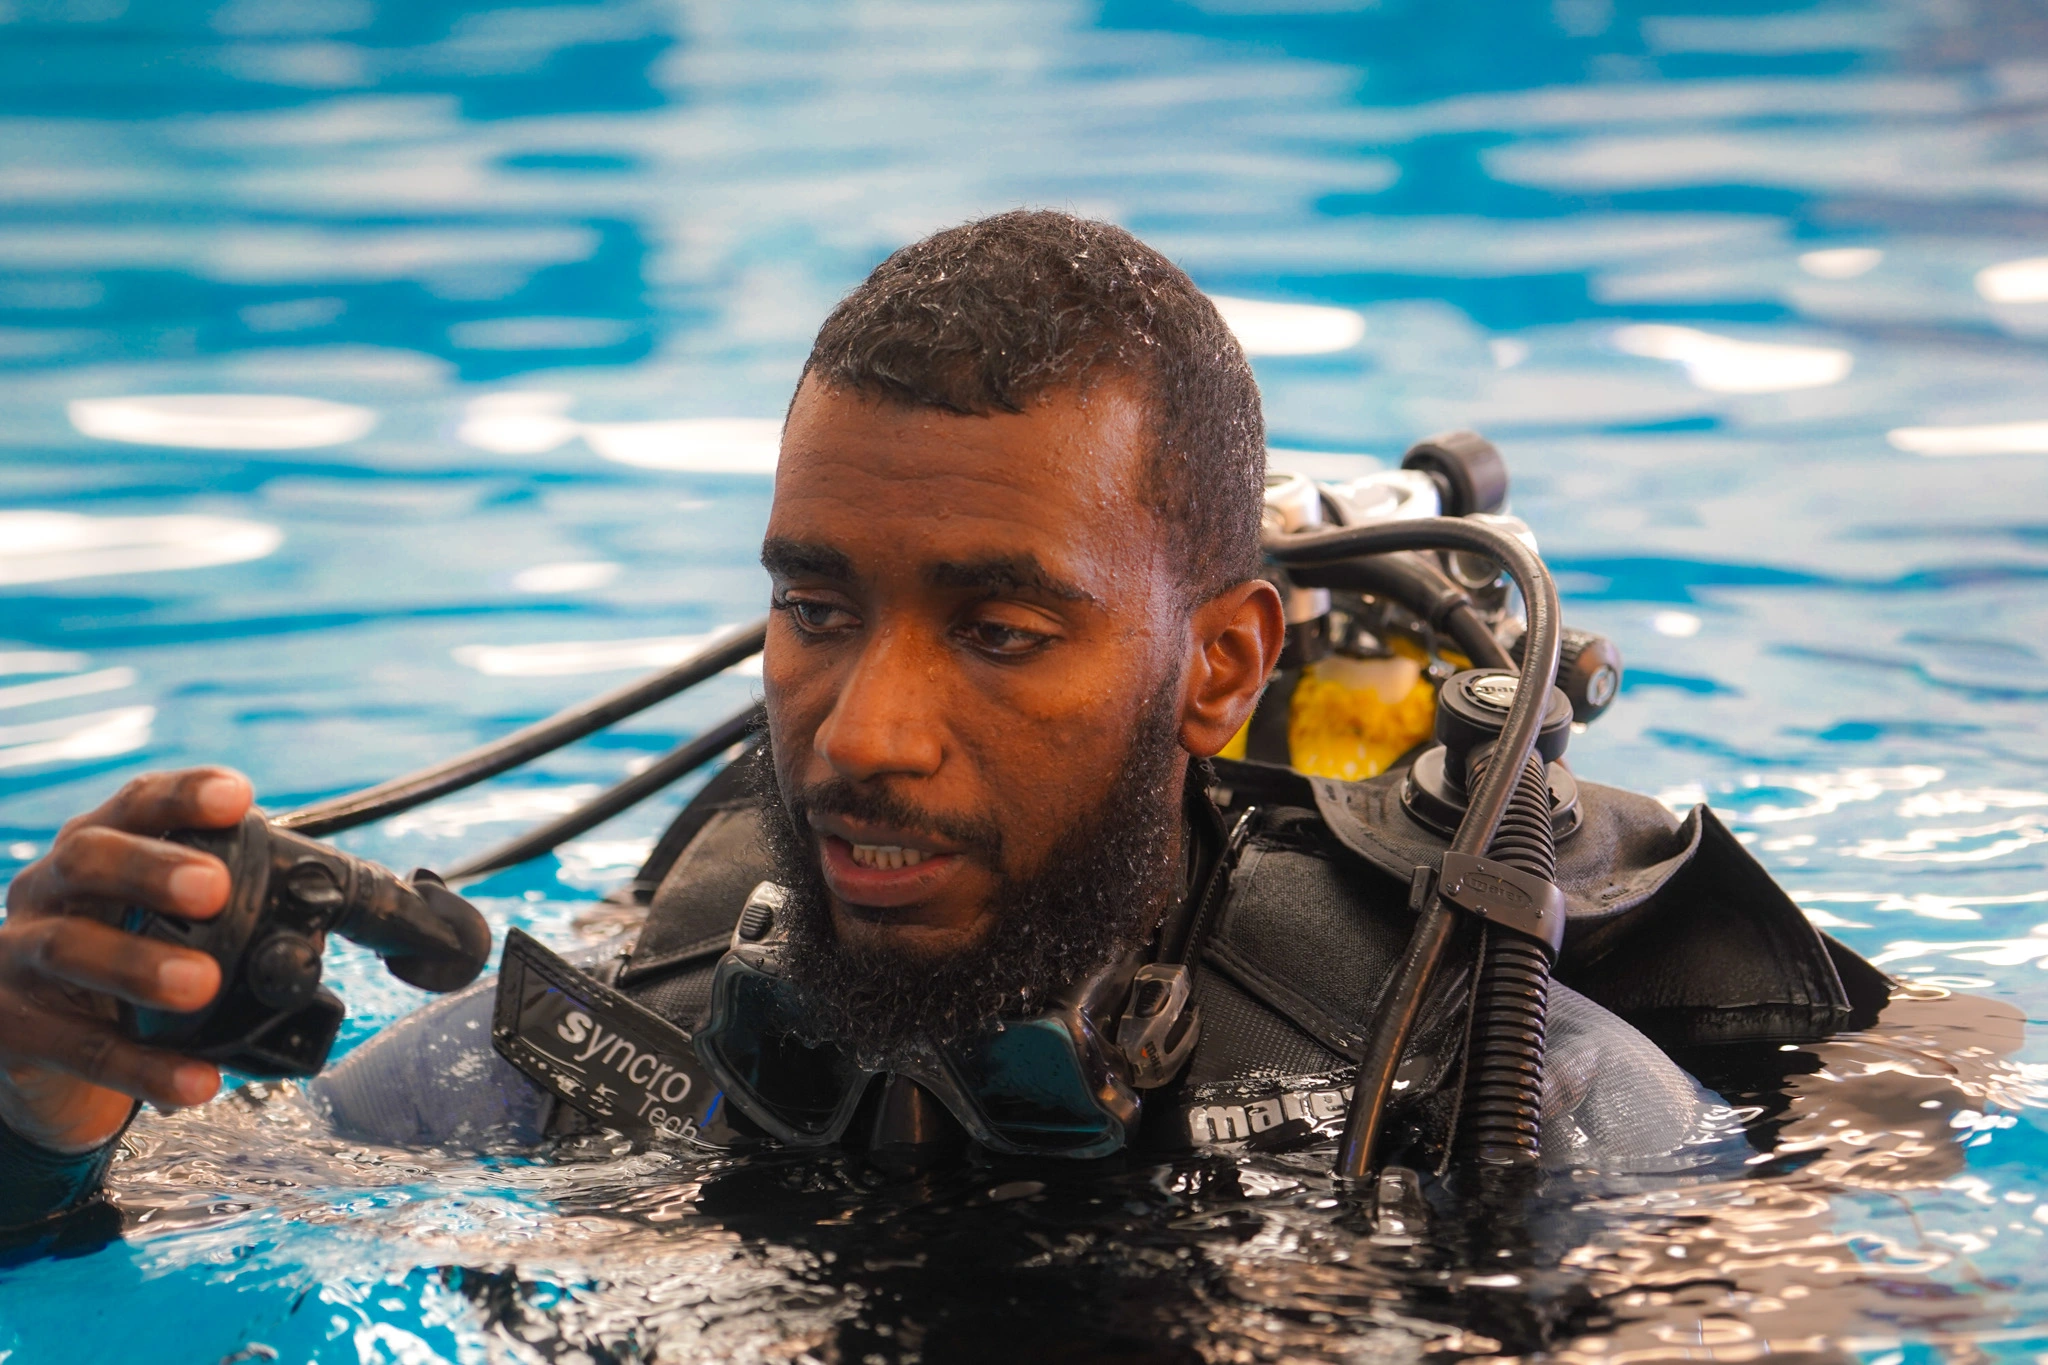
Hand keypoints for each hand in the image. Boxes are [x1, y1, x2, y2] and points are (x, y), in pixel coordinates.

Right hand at [0, 768, 251, 1152]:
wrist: (36, 1046)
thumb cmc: (116, 963)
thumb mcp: (152, 919)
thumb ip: (220, 911)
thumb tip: (315, 926)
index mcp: (93, 850)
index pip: (134, 805)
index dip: (183, 796)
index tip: (238, 798)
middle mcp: (46, 892)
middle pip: (86, 859)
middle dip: (152, 870)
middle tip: (218, 890)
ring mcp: (17, 959)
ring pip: (66, 948)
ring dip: (139, 963)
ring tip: (204, 983)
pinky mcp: (11, 1030)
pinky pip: (79, 1048)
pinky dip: (143, 1067)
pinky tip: (197, 1081)